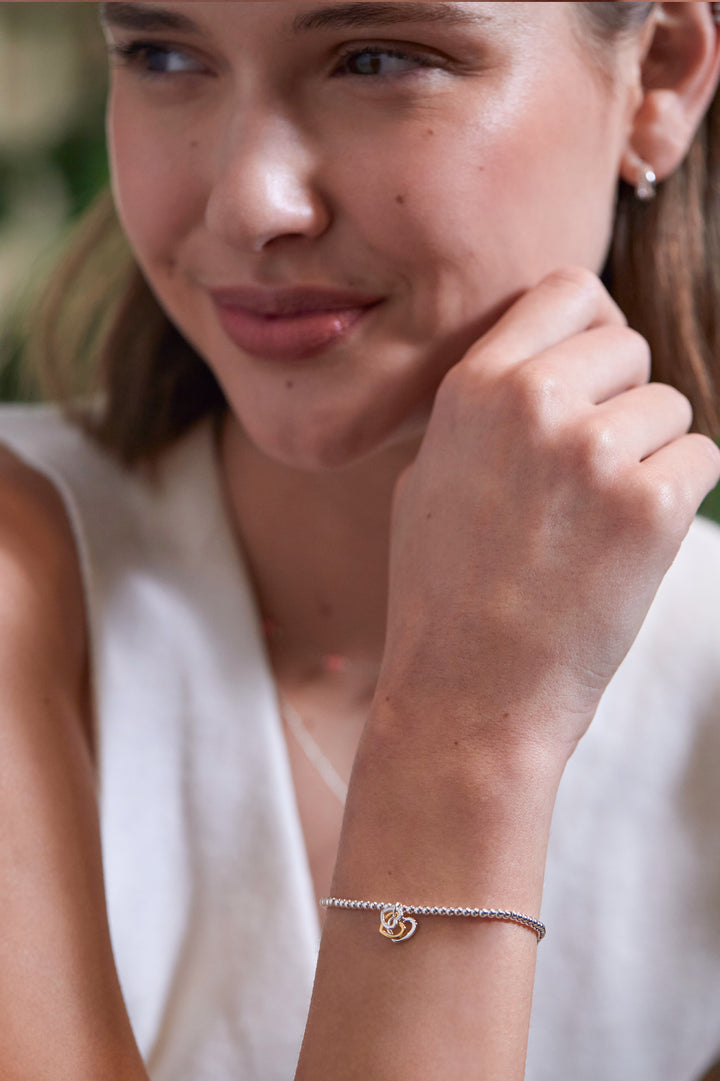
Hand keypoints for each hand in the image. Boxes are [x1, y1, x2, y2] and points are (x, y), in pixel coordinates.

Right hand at [377, 268, 719, 768]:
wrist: (468, 692)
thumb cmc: (442, 592)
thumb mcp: (428, 478)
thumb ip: (484, 409)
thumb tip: (544, 367)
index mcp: (473, 387)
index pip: (568, 291)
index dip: (590, 330)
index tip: (590, 372)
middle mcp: (534, 403)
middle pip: (628, 345)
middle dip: (621, 397)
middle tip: (591, 468)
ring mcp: (594, 453)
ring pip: (670, 405)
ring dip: (650, 452)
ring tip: (599, 518)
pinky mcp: (650, 507)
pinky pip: (700, 457)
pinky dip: (676, 494)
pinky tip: (629, 541)